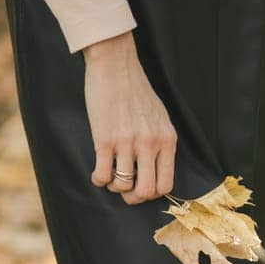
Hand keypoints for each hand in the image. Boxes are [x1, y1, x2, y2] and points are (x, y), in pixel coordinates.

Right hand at [83, 31, 176, 203]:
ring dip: (114, 186)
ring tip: (110, 175)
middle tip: (125, 190)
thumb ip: (160, 142)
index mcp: (167, 139)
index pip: (166, 184)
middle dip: (133, 197)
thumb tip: (155, 169)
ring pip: (122, 186)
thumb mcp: (159, 116)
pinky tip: (97, 172)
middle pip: (145, 191)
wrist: (115, 66)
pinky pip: (102, 175)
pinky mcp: (104, 139)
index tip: (142, 188)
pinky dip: (98, 179)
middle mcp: (150, 143)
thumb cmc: (136, 90)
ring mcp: (127, 143)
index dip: (152, 194)